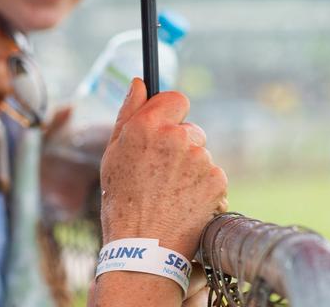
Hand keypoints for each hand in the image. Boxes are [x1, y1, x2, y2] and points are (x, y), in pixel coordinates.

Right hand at [99, 79, 227, 256]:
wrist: (143, 248)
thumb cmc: (121, 201)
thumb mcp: (113, 155)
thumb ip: (128, 113)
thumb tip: (138, 82)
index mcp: (147, 126)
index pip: (176, 98)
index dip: (171, 114)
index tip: (165, 128)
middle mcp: (176, 137)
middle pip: (190, 129)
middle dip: (180, 146)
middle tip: (161, 174)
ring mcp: (199, 158)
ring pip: (200, 154)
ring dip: (190, 168)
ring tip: (170, 193)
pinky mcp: (216, 179)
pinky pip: (212, 175)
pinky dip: (203, 187)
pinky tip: (184, 203)